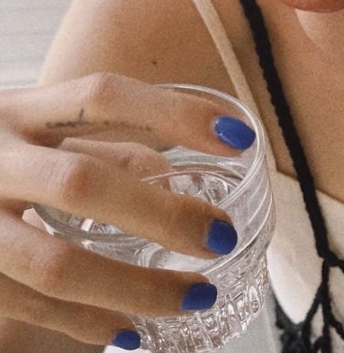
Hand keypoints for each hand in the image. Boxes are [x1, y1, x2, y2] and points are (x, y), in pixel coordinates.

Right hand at [0, 73, 255, 349]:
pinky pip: (25, 307)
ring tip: (194, 297)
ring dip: (135, 287)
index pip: (105, 96)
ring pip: (55, 261)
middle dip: (164, 215)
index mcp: (17, 111)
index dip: (175, 114)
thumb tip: (169, 168)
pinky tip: (128, 333)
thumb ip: (97, 146)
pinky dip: (84, 324)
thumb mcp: (31, 134)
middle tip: (220, 238)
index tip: (239, 139)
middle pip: (84, 181)